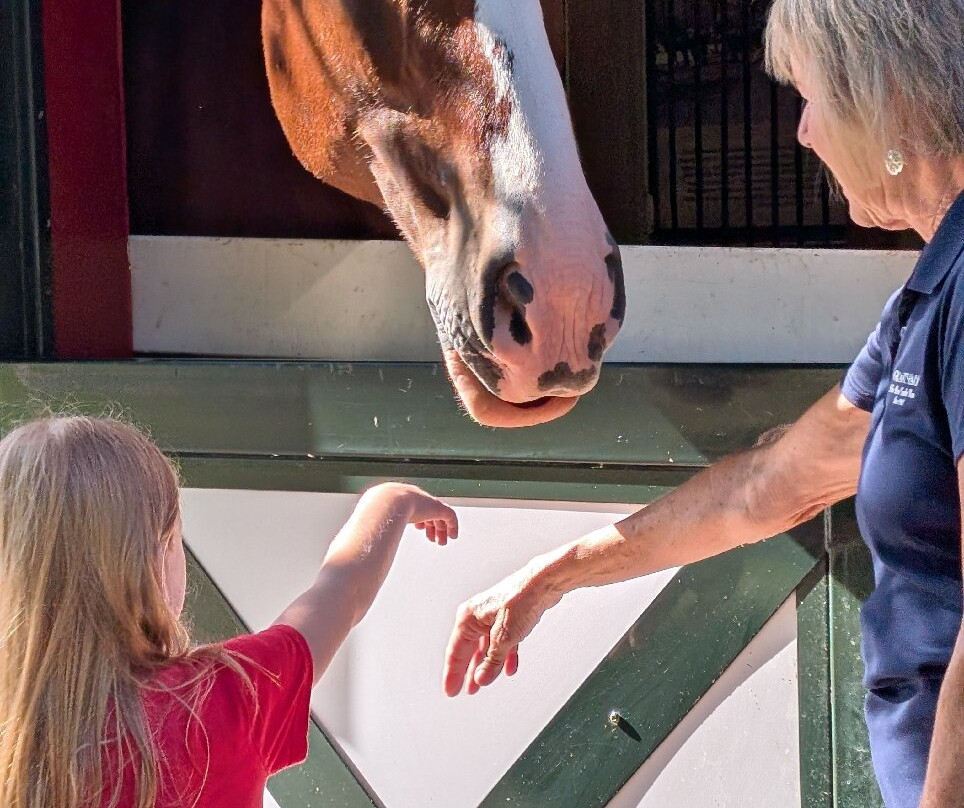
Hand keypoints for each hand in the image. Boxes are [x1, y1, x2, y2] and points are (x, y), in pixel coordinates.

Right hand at [359, 482, 458, 544]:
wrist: (385, 503)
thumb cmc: (373, 515)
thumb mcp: (368, 522)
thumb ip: (367, 533)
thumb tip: (356, 547)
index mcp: (399, 496)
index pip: (414, 505)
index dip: (418, 517)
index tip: (419, 528)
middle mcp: (414, 496)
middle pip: (427, 508)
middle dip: (431, 523)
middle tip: (432, 537)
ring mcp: (425, 501)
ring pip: (439, 513)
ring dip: (441, 528)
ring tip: (441, 541)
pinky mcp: (436, 507)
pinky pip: (450, 515)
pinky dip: (452, 526)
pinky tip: (452, 537)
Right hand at [443, 562, 559, 695]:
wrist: (543, 583)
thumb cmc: (521, 598)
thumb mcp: (504, 637)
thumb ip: (492, 661)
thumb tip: (481, 678)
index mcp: (468, 618)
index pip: (455, 652)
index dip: (452, 674)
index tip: (450, 690)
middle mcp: (477, 617)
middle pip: (469, 650)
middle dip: (468, 672)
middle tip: (464, 690)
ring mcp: (492, 617)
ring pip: (486, 647)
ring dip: (486, 665)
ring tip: (483, 682)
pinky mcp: (507, 618)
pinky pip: (501, 642)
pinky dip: (504, 656)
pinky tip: (508, 668)